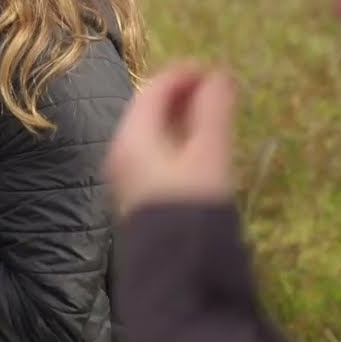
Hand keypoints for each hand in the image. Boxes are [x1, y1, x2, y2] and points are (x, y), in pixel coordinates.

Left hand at [106, 62, 237, 217]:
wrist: (178, 271)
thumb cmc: (194, 205)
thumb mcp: (210, 154)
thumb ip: (215, 110)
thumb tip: (220, 76)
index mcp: (132, 138)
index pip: (153, 89)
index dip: (184, 74)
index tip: (213, 70)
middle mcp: (120, 153)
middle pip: (150, 110)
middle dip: (184, 96)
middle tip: (216, 91)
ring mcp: (126, 176)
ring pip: (152, 133)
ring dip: (182, 119)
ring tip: (214, 117)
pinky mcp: (137, 195)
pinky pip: (154, 154)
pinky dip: (176, 141)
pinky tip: (200, 149)